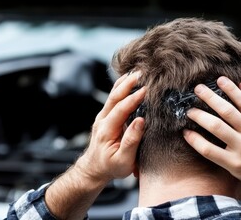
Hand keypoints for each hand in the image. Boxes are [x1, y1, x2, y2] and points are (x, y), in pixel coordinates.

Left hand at [45, 72, 145, 218]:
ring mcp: (103, 117)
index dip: (133, 99)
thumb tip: (140, 121)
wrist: (94, 169)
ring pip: (112, 95)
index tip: (145, 90)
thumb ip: (131, 141)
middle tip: (141, 73)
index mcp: (106, 130)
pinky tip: (128, 80)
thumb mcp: (123, 160)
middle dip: (127, 84)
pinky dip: (121, 87)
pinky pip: (113, 99)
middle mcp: (102, 120)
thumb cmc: (111, 166)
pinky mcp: (106, 116)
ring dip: (124, 83)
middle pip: (114, 97)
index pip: (120, 109)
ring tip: (136, 71)